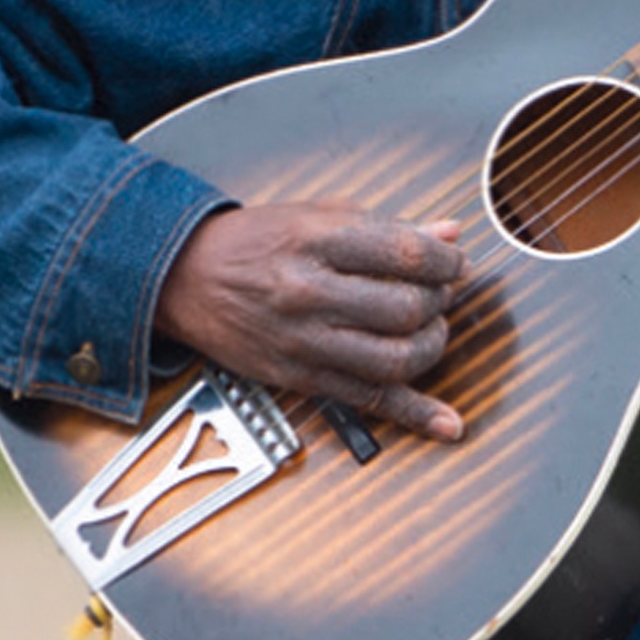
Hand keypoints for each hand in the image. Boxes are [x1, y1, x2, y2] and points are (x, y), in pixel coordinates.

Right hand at [154, 202, 468, 440]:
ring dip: (432, 347)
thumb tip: (449, 236)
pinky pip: (368, 402)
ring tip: (431, 331)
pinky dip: (415, 414)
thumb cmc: (255, 242)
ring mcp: (304, 341)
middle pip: (405, 309)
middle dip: (440, 302)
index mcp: (316, 240)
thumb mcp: (318, 215)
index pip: (404, 254)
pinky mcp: (300, 378)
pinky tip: (448, 424)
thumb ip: (387, 228)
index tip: (455, 264)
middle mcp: (309, 292)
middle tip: (441, 295)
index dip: (445, 262)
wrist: (184, 277)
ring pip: (394, 360)